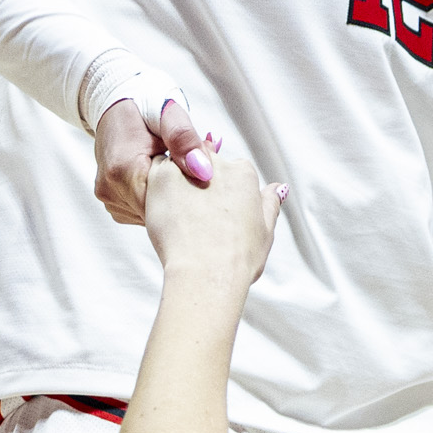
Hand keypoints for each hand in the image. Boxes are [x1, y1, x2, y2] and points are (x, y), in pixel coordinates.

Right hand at [94, 93, 214, 224]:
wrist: (115, 101)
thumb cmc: (144, 104)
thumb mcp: (168, 113)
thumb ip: (185, 139)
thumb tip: (203, 171)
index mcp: (123, 169)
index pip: (164, 204)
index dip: (189, 193)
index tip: (204, 175)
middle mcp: (110, 189)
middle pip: (158, 212)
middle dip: (182, 196)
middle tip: (197, 169)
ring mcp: (109, 198)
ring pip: (152, 214)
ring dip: (170, 198)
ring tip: (179, 170)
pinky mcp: (112, 201)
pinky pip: (143, 210)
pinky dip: (158, 198)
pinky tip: (166, 179)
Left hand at [137, 148, 285, 290]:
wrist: (205, 271)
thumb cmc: (236, 257)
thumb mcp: (266, 230)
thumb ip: (270, 203)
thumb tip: (277, 188)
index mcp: (243, 174)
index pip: (232, 168)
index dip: (223, 191)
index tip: (218, 211)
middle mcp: (216, 165)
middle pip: (204, 160)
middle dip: (199, 180)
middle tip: (195, 214)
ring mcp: (187, 169)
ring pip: (177, 164)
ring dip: (176, 181)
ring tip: (178, 214)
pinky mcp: (160, 178)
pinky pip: (154, 172)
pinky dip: (157, 187)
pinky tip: (164, 212)